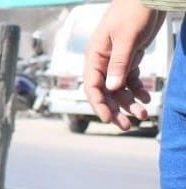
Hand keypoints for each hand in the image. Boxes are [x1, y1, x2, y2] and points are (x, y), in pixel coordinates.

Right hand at [84, 0, 166, 129]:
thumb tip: (112, 89)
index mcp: (95, 56)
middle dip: (116, 109)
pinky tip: (147, 98)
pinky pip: (131, 79)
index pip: (92, 86)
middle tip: (127, 126)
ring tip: (143, 114)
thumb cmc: (134, 11)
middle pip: (106, 92)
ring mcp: (116, 60)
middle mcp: (103, 61)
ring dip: (129, 102)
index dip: (99, 104)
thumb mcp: (127, 37)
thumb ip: (119, 63)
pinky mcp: (130, 58)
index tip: (109, 119)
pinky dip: (138, 90)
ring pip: (119, 88)